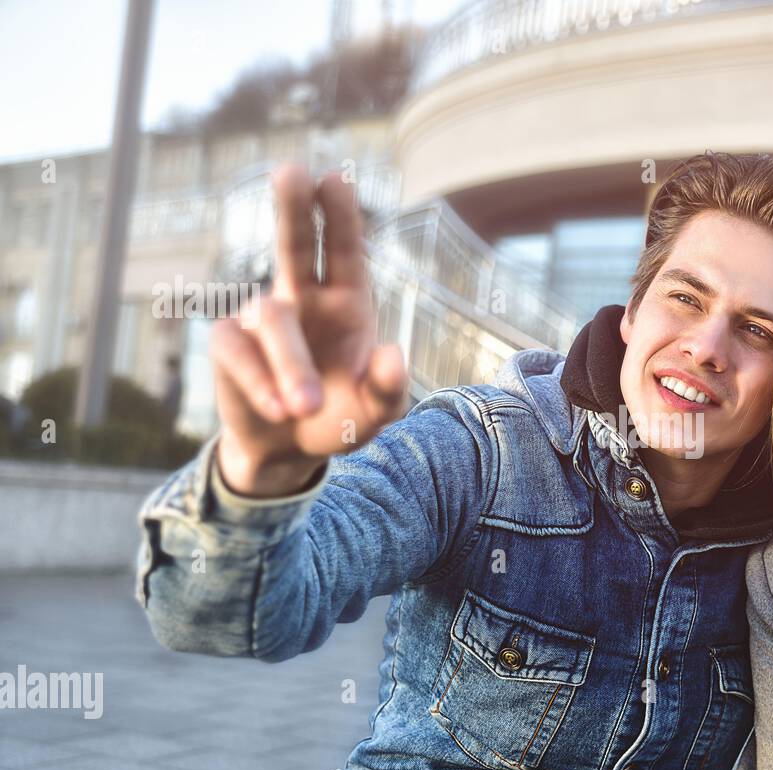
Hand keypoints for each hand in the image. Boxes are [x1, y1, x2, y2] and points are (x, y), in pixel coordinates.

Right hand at [212, 165, 407, 496]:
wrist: (290, 450)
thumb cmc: (340, 417)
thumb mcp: (376, 413)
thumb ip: (389, 389)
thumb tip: (395, 354)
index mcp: (347, 303)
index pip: (346, 252)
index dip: (341, 218)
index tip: (334, 179)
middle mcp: (303, 299)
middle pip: (295, 245)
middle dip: (293, 208)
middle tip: (290, 170)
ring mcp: (262, 319)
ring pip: (271, 317)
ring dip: (291, 364)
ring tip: (306, 408)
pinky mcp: (230, 346)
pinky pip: (238, 353)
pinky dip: (260, 382)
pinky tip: (279, 410)